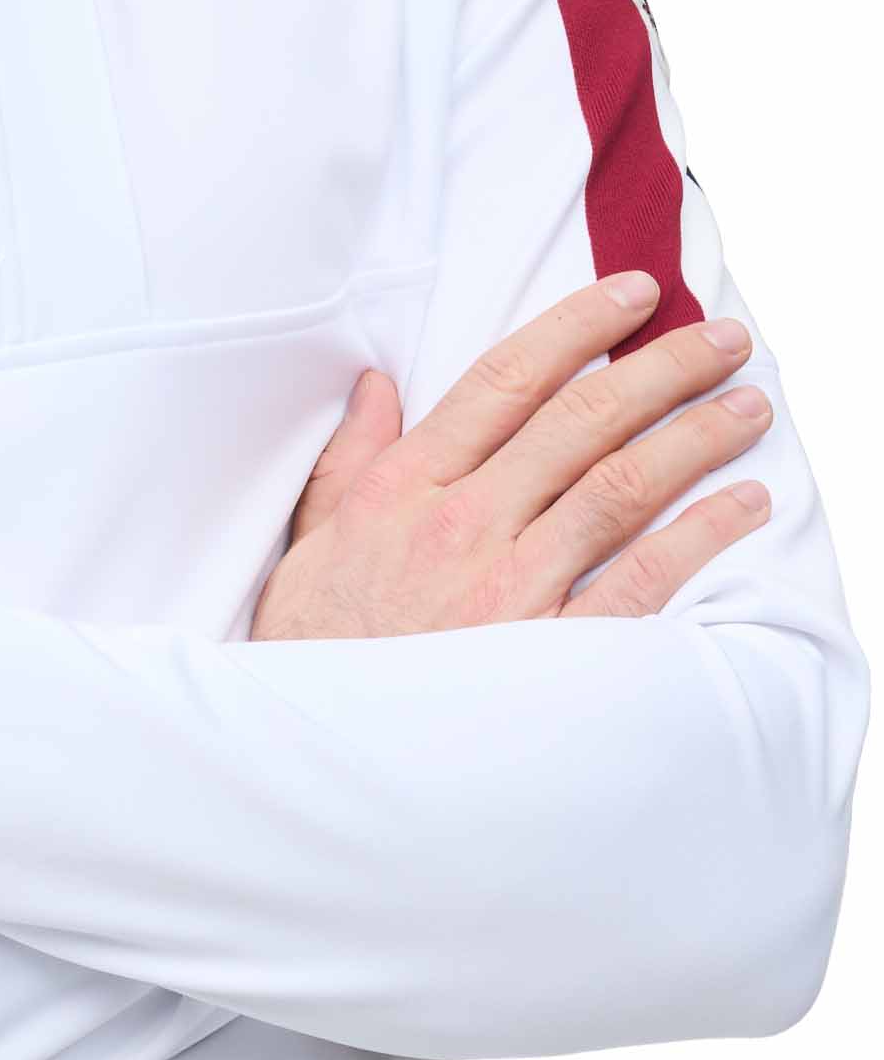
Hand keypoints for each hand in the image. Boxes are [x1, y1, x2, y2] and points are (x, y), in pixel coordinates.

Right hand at [250, 268, 773, 641]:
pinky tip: (742, 504)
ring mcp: (511, 586)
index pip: (507, 378)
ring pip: (623, 484)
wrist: (317, 765)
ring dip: (698, 436)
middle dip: (666, 365)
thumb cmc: (314, 656)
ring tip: (749, 407)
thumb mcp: (309, 547)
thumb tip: (375, 383)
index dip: (579, 324)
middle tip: (725, 340)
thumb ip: (348, 461)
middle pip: (582, 417)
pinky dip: (701, 535)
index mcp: (404, 486)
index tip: (634, 294)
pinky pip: (642, 580)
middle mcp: (463, 522)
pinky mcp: (550, 652)